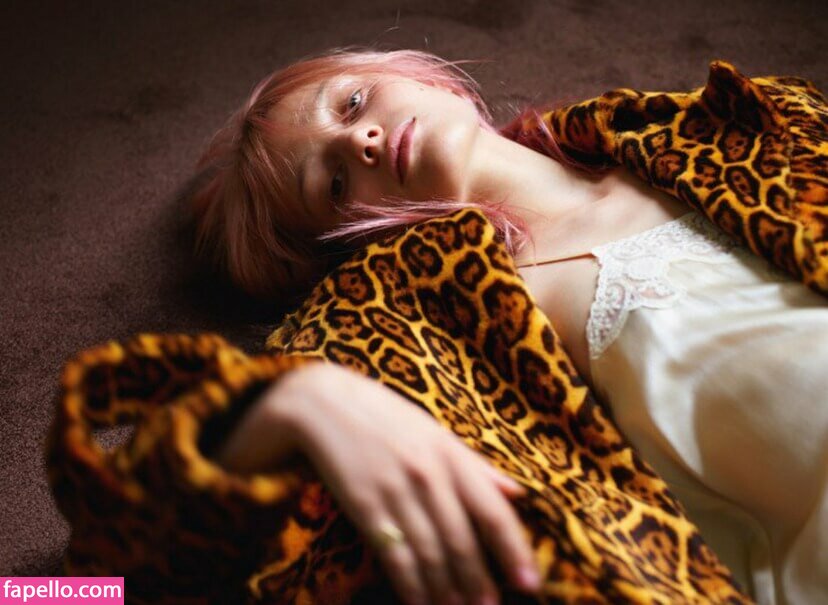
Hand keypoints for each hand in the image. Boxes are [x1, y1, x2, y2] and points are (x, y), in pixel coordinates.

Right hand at [271, 362, 541, 604]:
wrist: (324, 403)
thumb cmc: (386, 416)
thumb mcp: (435, 431)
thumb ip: (475, 464)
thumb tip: (516, 492)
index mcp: (450, 454)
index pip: (492, 510)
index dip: (514, 550)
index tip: (531, 583)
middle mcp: (427, 474)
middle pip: (461, 540)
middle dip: (479, 582)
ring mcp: (394, 491)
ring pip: (429, 553)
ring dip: (447, 591)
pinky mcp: (364, 505)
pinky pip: (393, 554)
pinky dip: (410, 585)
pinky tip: (421, 603)